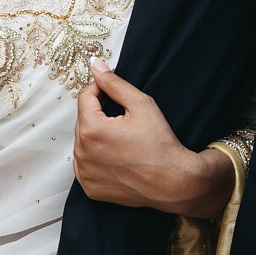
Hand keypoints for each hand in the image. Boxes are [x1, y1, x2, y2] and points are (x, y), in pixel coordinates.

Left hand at [75, 59, 234, 216]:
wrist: (173, 182)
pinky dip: (96, 158)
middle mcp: (82, 153)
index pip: (85, 97)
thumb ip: (114, 83)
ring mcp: (85, 173)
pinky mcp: (90, 188)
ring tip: (121, 138)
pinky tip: (115, 156)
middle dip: (99, 114)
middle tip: (123, 118)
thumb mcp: (141, 105)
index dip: (100, 89)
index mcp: (91, 129)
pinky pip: (86, 165)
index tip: (112, 91)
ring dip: (96, 135)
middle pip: (84, 120)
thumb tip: (96, 66)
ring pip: (83, 143)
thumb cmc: (160, 144)